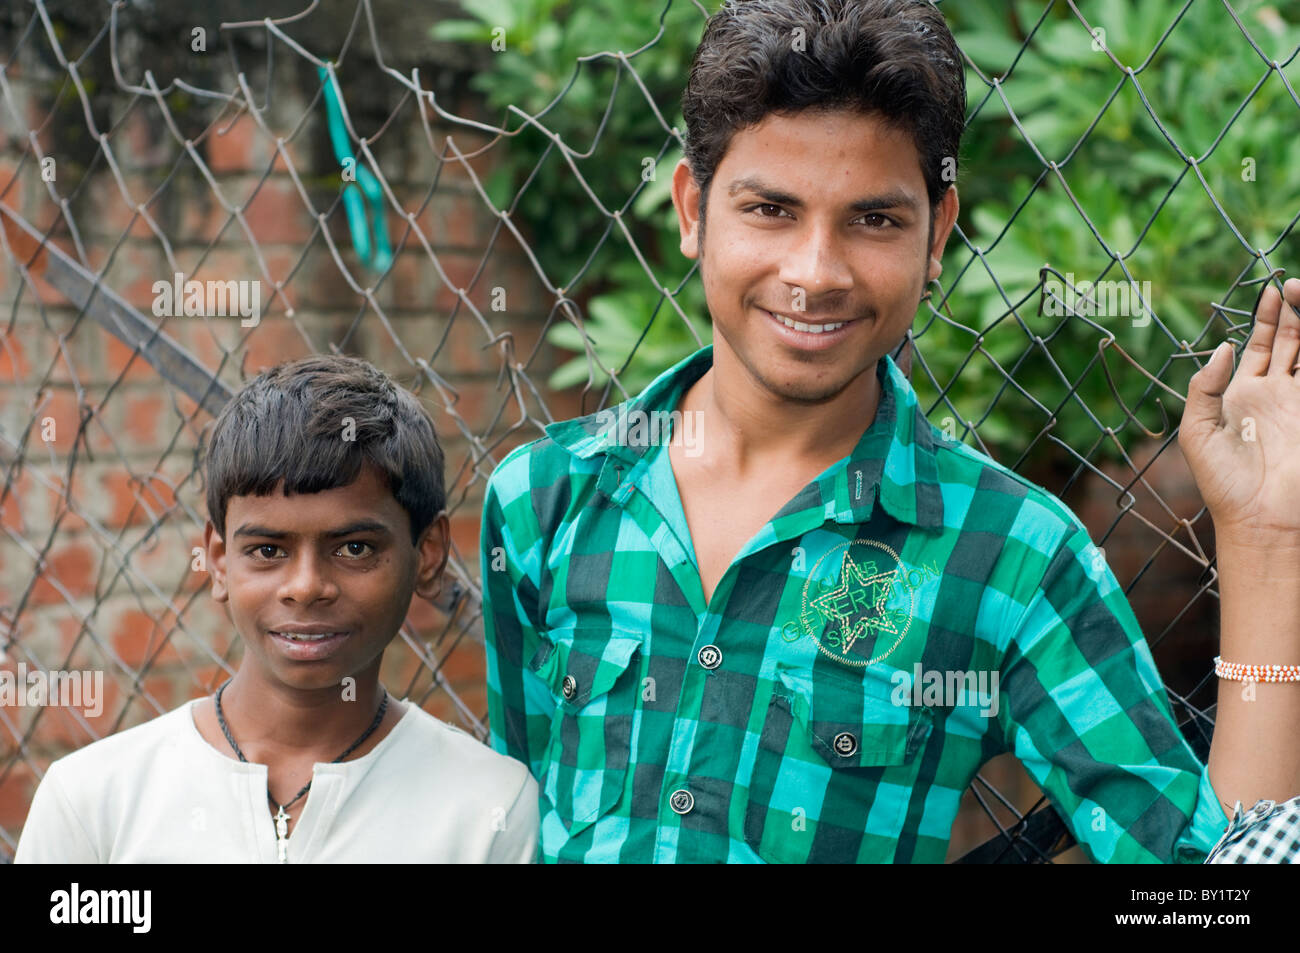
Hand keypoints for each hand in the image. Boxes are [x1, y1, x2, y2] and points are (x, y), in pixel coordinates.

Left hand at [1179, 277, 1299, 543]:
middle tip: (1296, 284)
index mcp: (1245, 394)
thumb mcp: (1196, 431)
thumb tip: (1222, 347)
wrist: (1260, 518)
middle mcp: (1278, 394)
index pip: (1262, 346)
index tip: (1273, 290)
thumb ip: (1203, 387)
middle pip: (1294, 341)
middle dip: (1296, 311)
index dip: (1268, 317)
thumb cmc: (1223, 482)